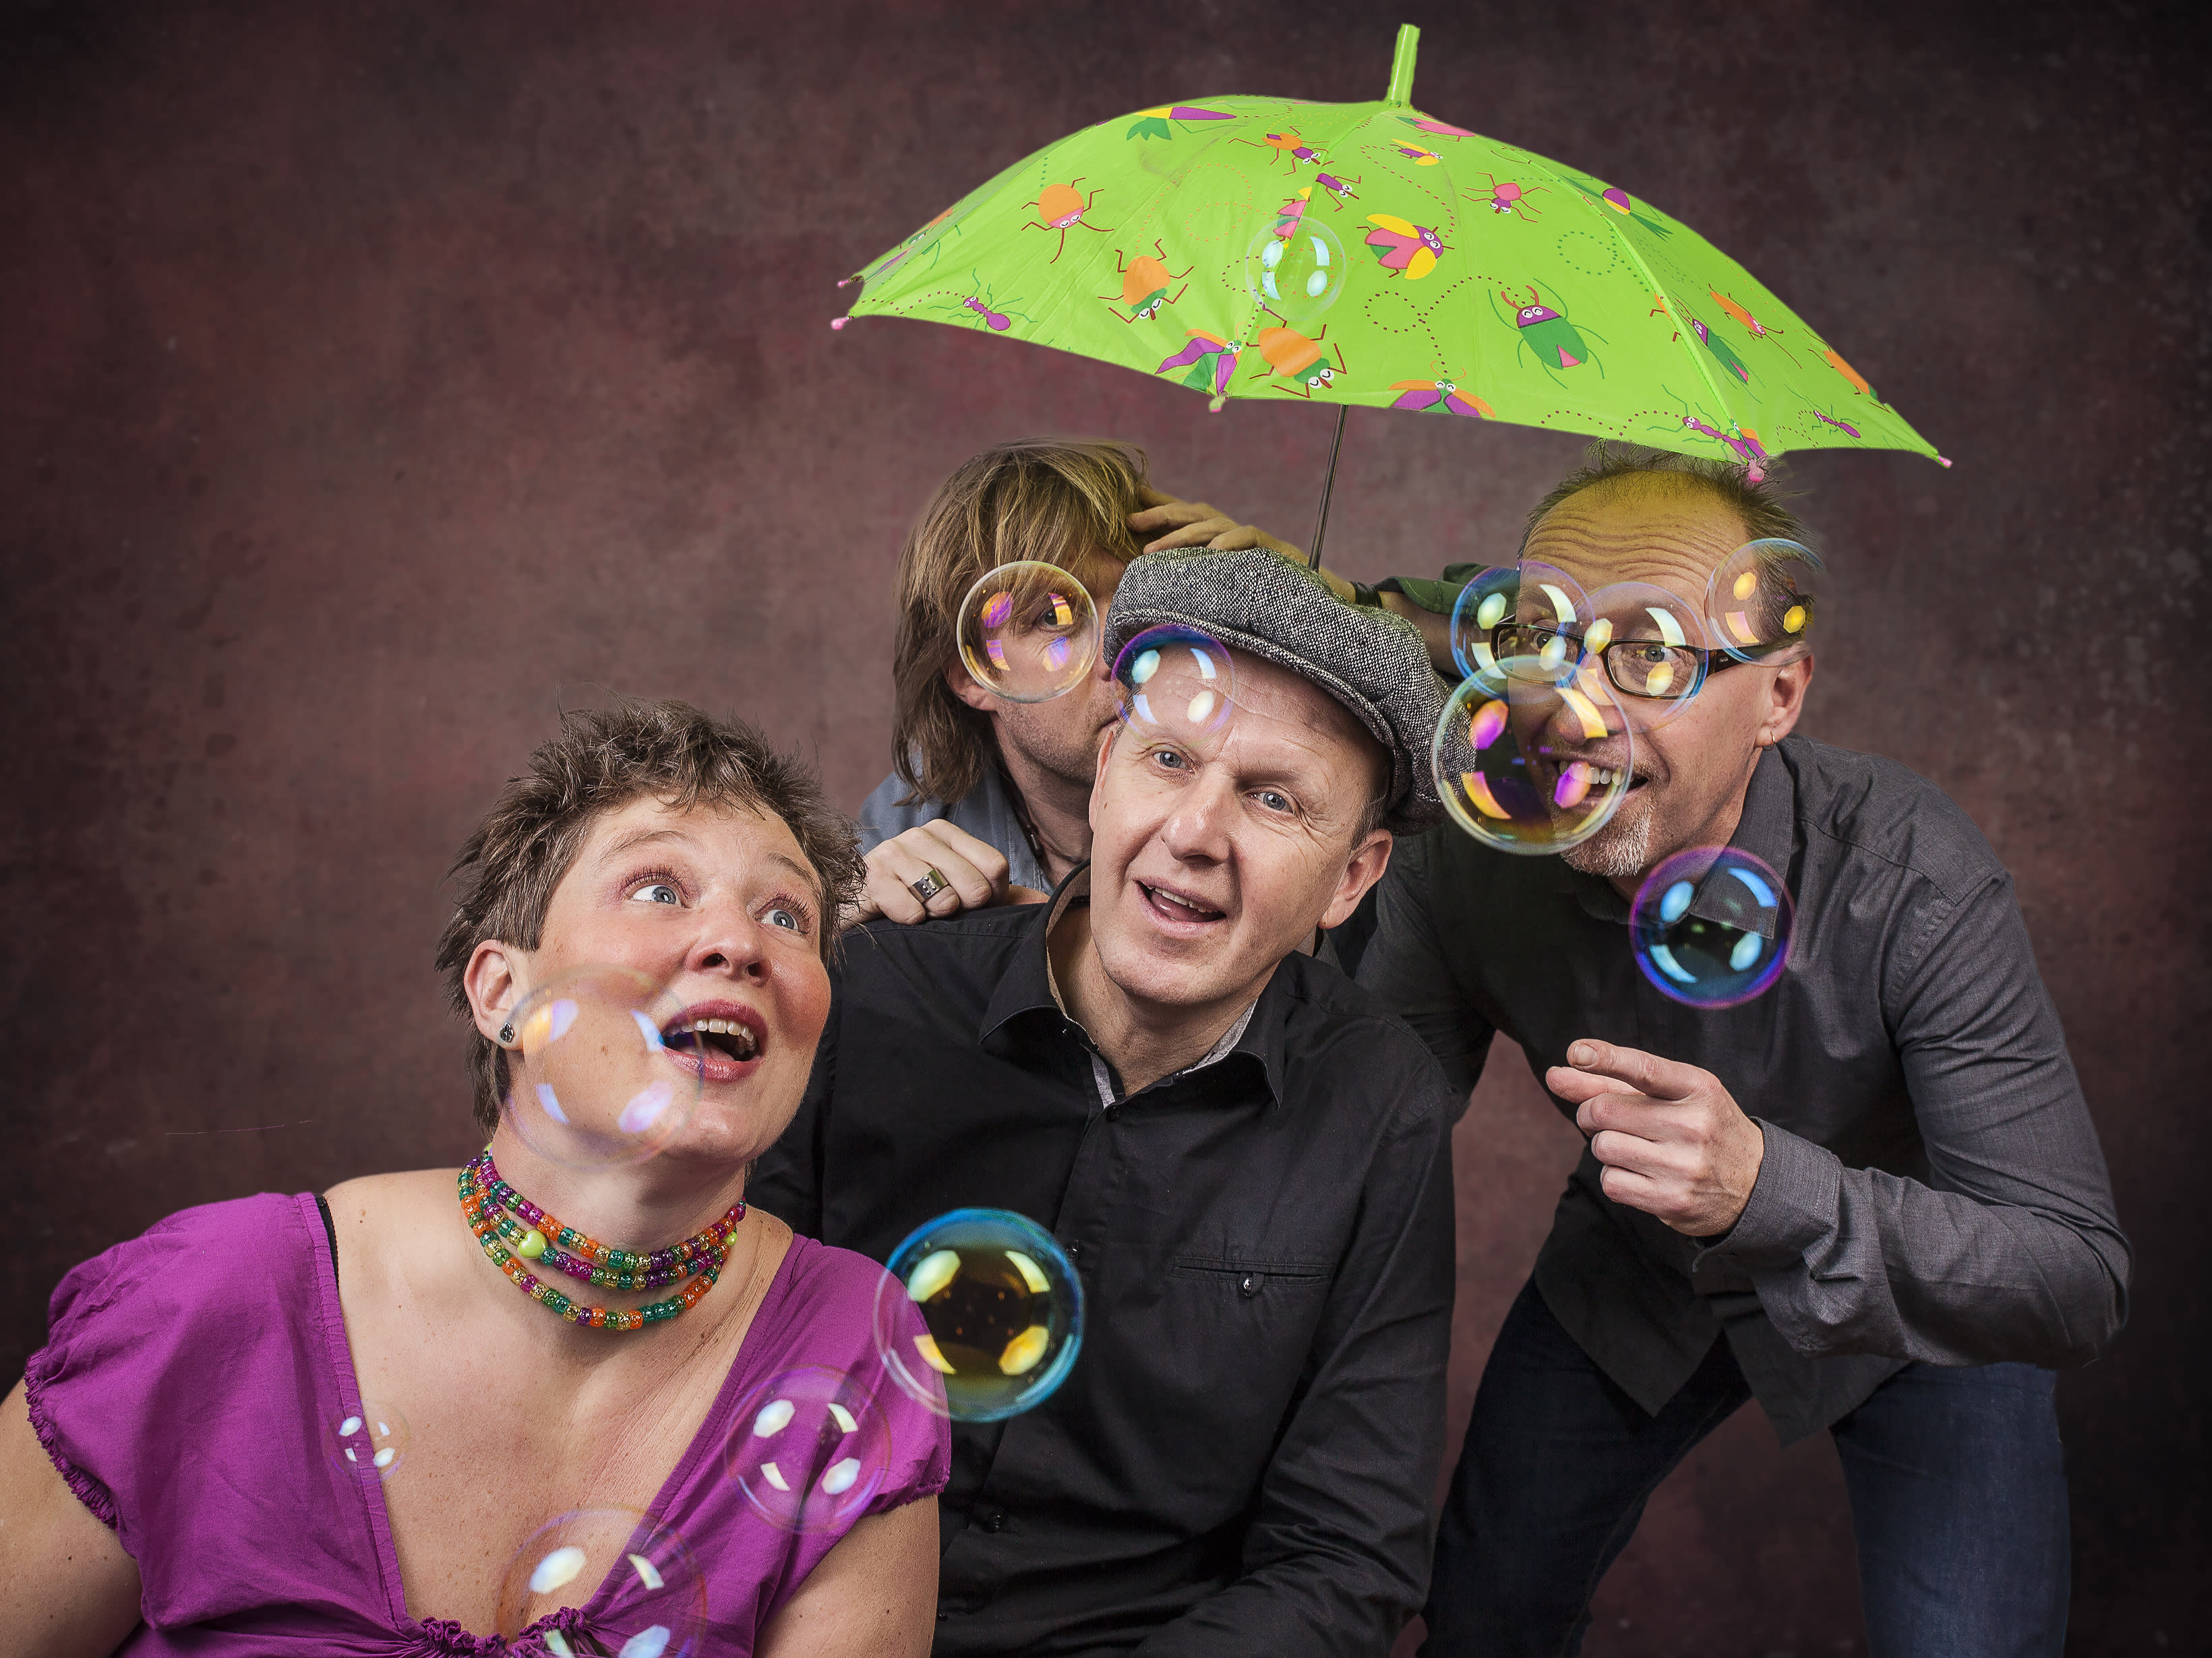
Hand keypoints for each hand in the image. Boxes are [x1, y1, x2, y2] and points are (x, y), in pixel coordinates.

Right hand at [848, 821, 1020, 927]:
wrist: (854, 914)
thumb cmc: (911, 903)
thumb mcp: (956, 894)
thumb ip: (998, 896)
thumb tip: (1048, 906)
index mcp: (945, 832)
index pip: (995, 867)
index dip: (992, 899)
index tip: (972, 908)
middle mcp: (920, 835)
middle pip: (974, 886)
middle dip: (963, 912)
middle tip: (941, 915)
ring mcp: (892, 852)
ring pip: (944, 900)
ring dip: (936, 918)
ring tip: (919, 914)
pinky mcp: (870, 877)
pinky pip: (912, 911)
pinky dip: (911, 924)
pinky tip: (897, 919)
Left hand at [1126, 487, 1357, 603]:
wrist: (1312, 601)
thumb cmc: (1259, 598)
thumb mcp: (1216, 590)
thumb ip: (1189, 585)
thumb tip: (1150, 598)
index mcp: (1215, 538)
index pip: (1182, 516)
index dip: (1155, 508)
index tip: (1123, 511)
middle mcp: (1230, 533)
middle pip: (1191, 513)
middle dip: (1159, 515)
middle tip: (1129, 523)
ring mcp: (1250, 539)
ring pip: (1213, 525)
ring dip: (1181, 535)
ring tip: (1153, 549)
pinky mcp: (1272, 548)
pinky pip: (1249, 536)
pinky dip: (1230, 541)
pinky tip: (1212, 550)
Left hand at [1547, 1040, 1764, 1236]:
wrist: (1754, 1184)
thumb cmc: (1701, 1127)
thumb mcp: (1673, 1095)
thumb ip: (1611, 1081)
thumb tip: (1555, 1074)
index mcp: (1698, 1087)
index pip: (1644, 1069)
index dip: (1606, 1058)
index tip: (1577, 1052)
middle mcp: (1694, 1125)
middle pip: (1604, 1111)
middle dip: (1592, 1114)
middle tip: (1608, 1120)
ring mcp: (1684, 1165)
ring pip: (1603, 1147)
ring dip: (1606, 1147)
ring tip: (1637, 1149)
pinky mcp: (1672, 1200)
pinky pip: (1611, 1182)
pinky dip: (1615, 1177)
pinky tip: (1642, 1173)